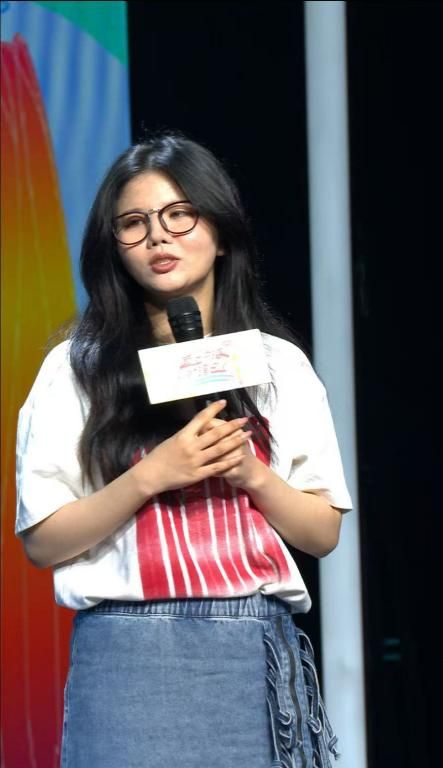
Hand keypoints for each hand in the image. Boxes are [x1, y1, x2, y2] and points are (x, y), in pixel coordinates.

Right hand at [136, 400, 251, 494]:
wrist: (150, 475)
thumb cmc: (159, 456)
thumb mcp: (172, 440)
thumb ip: (187, 434)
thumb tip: (199, 426)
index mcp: (183, 435)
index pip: (201, 418)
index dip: (213, 409)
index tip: (224, 402)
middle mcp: (191, 446)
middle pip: (216, 433)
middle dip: (232, 425)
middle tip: (244, 419)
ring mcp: (195, 461)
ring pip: (220, 449)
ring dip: (235, 441)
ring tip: (247, 435)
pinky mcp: (198, 474)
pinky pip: (217, 467)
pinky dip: (230, 461)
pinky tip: (240, 456)